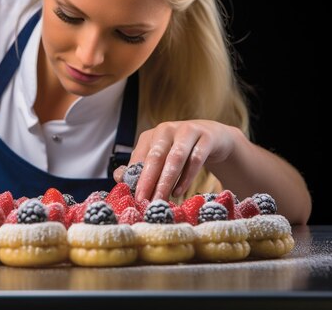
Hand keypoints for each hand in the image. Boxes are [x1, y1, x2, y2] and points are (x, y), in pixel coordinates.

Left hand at [115, 120, 237, 201]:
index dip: (135, 178)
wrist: (213, 137)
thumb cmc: (181, 152)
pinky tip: (179, 191)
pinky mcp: (206, 137)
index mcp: (151, 136)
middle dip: (148, 180)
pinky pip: (196, 159)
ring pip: (175, 157)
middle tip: (143, 201)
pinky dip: (187, 177)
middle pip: (155, 156)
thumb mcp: (161, 158)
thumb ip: (141, 168)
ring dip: (166, 181)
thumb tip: (119, 178)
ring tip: (160, 200)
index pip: (139, 158)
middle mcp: (167, 130)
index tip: (133, 198)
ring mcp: (187, 131)